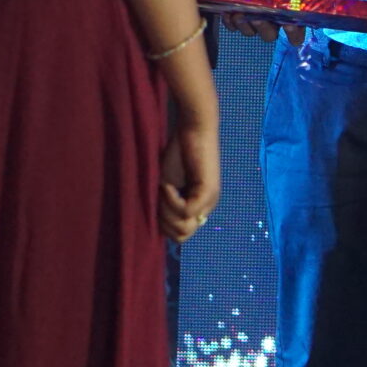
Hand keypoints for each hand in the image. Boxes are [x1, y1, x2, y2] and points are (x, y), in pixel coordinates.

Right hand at [159, 100, 222, 242]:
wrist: (192, 130)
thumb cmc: (177, 154)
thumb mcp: (167, 186)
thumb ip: (165, 207)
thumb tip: (159, 229)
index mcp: (198, 207)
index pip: (181, 236)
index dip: (163, 225)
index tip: (156, 204)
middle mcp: (207, 207)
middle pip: (182, 236)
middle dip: (164, 221)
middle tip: (159, 198)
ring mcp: (210, 200)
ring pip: (184, 226)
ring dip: (166, 211)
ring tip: (163, 191)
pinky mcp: (209, 191)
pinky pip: (186, 211)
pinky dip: (171, 200)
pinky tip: (168, 185)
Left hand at [217, 0, 303, 45]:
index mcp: (284, 9)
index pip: (296, 30)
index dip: (295, 33)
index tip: (289, 25)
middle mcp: (269, 19)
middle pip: (269, 34)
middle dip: (264, 28)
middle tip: (258, 17)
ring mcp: (251, 20)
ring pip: (250, 32)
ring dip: (245, 25)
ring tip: (238, 13)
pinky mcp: (235, 18)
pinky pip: (233, 26)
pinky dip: (230, 22)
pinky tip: (227, 13)